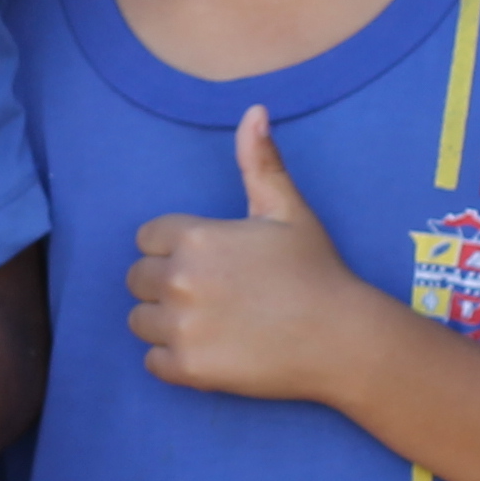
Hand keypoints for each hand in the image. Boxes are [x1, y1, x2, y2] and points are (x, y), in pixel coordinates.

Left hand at [128, 110, 377, 399]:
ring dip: (163, 322)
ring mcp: (181, 327)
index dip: (174, 248)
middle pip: (137, 278)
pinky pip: (152, 362)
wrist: (342, 339)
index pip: (147, 238)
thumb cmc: (316, 271)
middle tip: (211, 294)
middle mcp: (179, 279)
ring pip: (139, 320)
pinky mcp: (188, 369)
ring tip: (208, 322)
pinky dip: (172, 360)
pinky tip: (208, 351)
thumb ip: (260, 162)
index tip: (209, 262)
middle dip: (164, 283)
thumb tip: (254, 111)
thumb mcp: (287, 210)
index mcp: (194, 237)